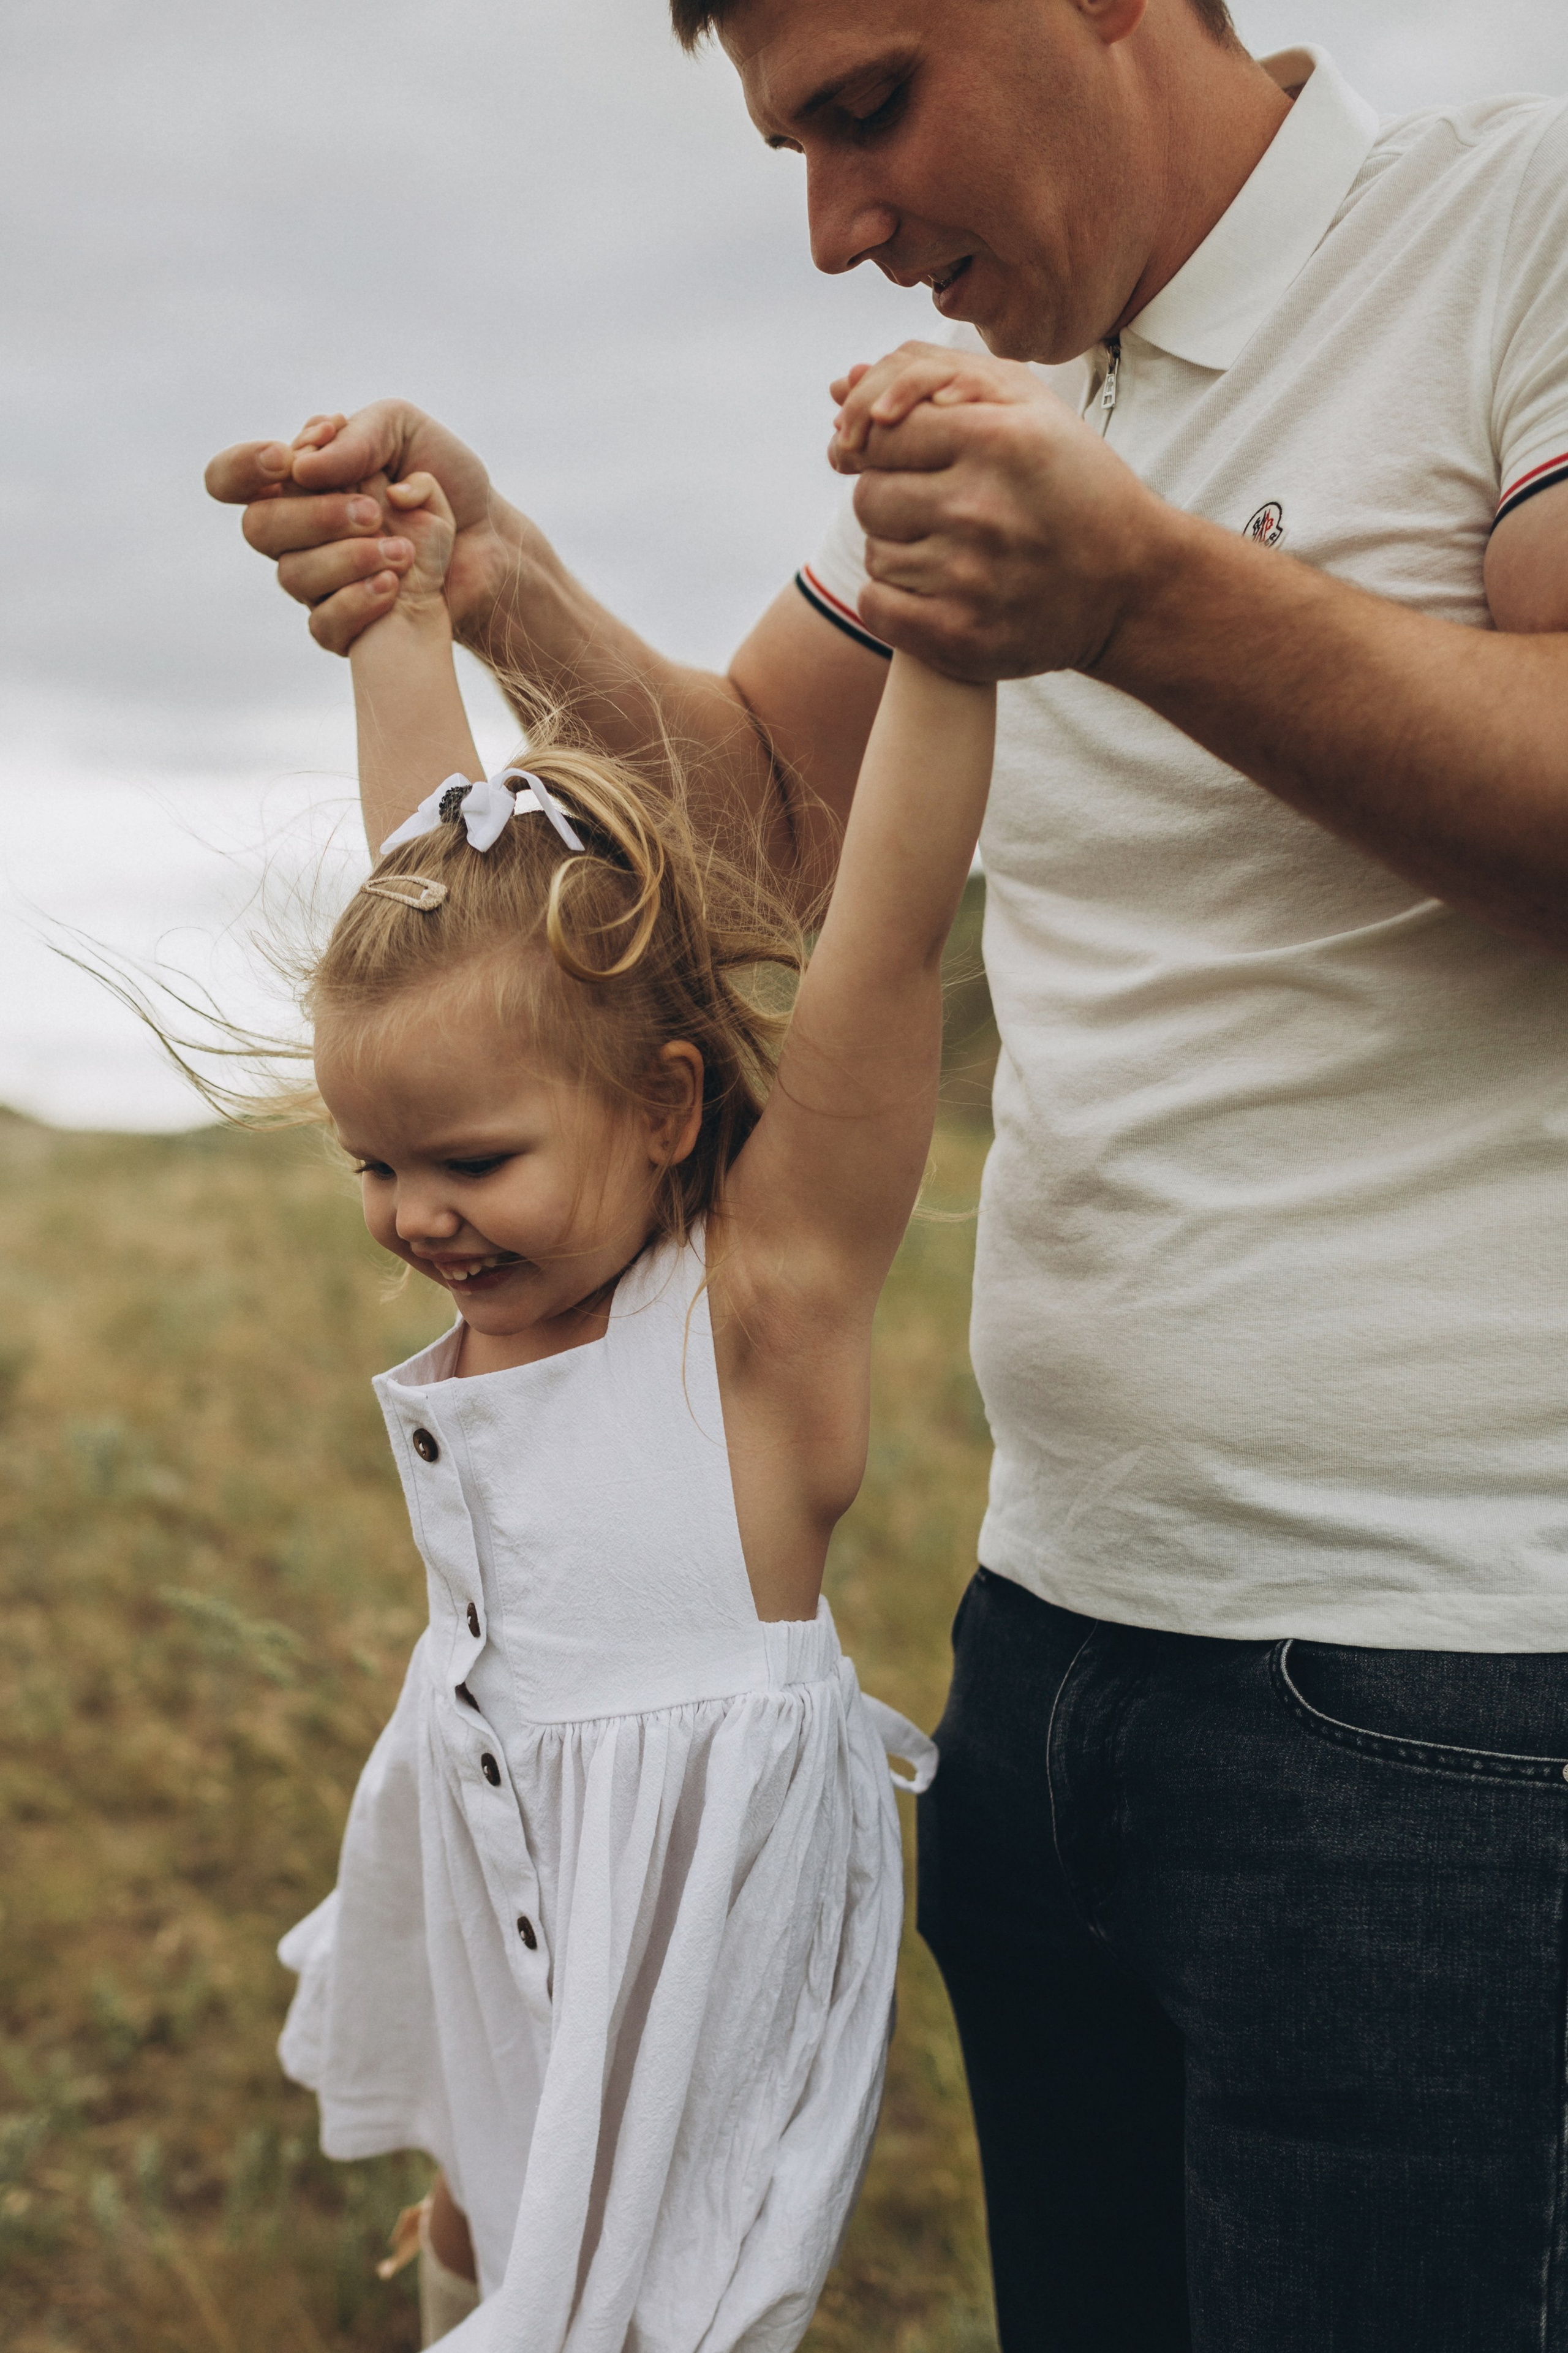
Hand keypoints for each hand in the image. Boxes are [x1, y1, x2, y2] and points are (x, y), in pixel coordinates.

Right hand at [203, 401, 506, 656]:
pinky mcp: (345, 626)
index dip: (244, 468)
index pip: (230, 478)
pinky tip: (395, 584)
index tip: (291, 459)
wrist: (491, 538)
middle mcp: (297, 532)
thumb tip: (303, 468)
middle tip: (371, 510)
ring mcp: (317, 582)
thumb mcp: (405, 430)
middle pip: (259, 528)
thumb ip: (358, 434)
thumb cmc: (443, 478)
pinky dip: (359, 602)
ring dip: (347, 558)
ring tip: (400, 548)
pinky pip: (323, 626)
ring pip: (292, 577)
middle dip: (314, 516)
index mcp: (297, 480)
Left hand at [825, 340, 1172, 682]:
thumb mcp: (1027, 407)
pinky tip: (937, 590)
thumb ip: (936, 377)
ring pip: (874, 552)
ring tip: (954, 551)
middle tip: (943, 510)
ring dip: (901, 550)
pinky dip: (893, 600)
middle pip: (869, 496)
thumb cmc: (1072, 485)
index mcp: (998, 440)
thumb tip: (840, 387)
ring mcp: (968, 578)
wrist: (1131, 587)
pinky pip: (875, 606)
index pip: (879, 431)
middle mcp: (981, 509)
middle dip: (896, 499)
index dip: (887, 447)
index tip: (917, 463)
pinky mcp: (959, 636)